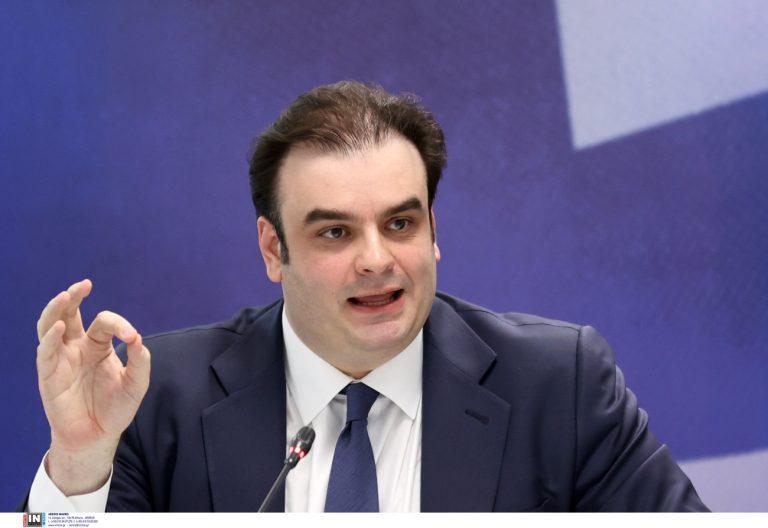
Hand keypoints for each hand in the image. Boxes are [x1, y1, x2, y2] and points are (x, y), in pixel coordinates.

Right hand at [36, 279, 150, 494]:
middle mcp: (77, 348)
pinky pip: (46, 353)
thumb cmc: (115, 409)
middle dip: (74, 297)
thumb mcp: (136, 385)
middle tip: (84, 285)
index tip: (132, 337)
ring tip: (66, 295)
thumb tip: (137, 338)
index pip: (105, 323)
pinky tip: (58, 327)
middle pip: (70, 314)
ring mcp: (61, 360)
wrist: (98, 437)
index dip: (120, 324)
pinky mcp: (49, 376)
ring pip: (51, 326)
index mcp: (98, 345)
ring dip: (56, 310)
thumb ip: (140, 361)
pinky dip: (50, 338)